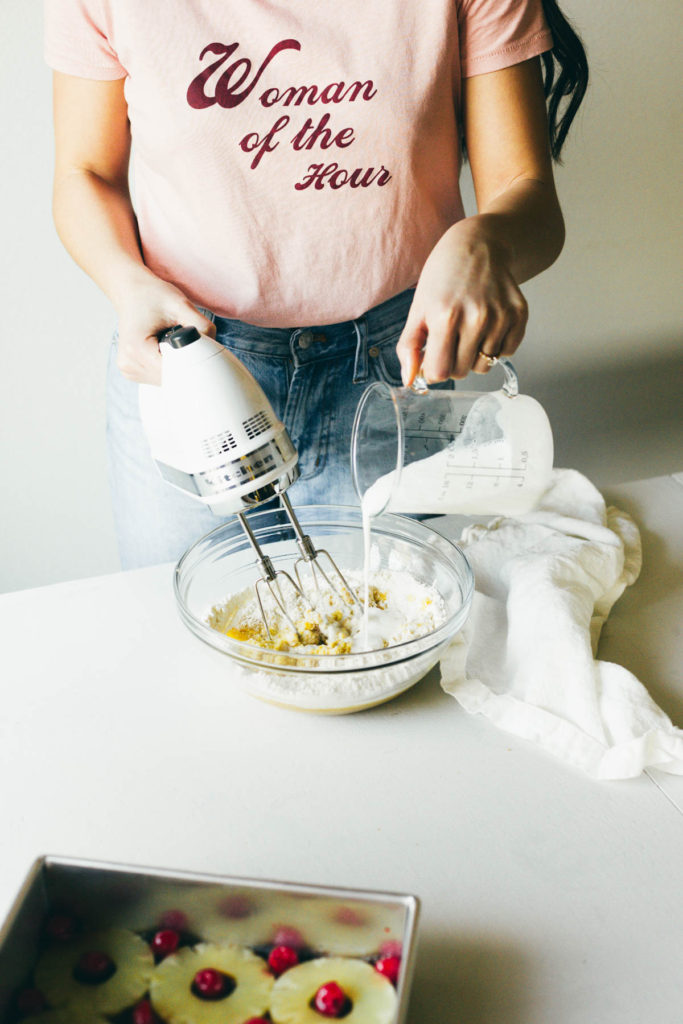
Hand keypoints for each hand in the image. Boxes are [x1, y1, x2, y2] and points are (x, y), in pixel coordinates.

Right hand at [115, 272, 216, 383]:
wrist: (130, 291)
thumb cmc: (151, 295)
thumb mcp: (180, 304)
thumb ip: (201, 326)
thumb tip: (214, 347)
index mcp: (136, 349)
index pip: (174, 373)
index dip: (191, 365)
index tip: (199, 353)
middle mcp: (129, 364)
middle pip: (170, 380)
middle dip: (185, 365)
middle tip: (188, 343)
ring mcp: (129, 370)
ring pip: (166, 382)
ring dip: (176, 367)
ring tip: (172, 343)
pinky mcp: (132, 372)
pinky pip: (158, 378)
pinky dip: (167, 366)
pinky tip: (165, 349)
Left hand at [396, 217, 527, 385]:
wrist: (479, 244)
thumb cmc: (444, 275)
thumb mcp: (418, 308)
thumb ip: (409, 346)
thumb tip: (409, 380)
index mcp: (445, 316)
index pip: (439, 372)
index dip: (432, 369)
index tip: (431, 357)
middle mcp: (476, 317)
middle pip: (462, 372)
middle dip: (452, 362)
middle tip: (450, 339)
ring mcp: (501, 316)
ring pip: (485, 365)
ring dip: (474, 355)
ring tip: (468, 329)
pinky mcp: (519, 314)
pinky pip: (506, 352)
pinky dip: (495, 346)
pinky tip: (487, 325)